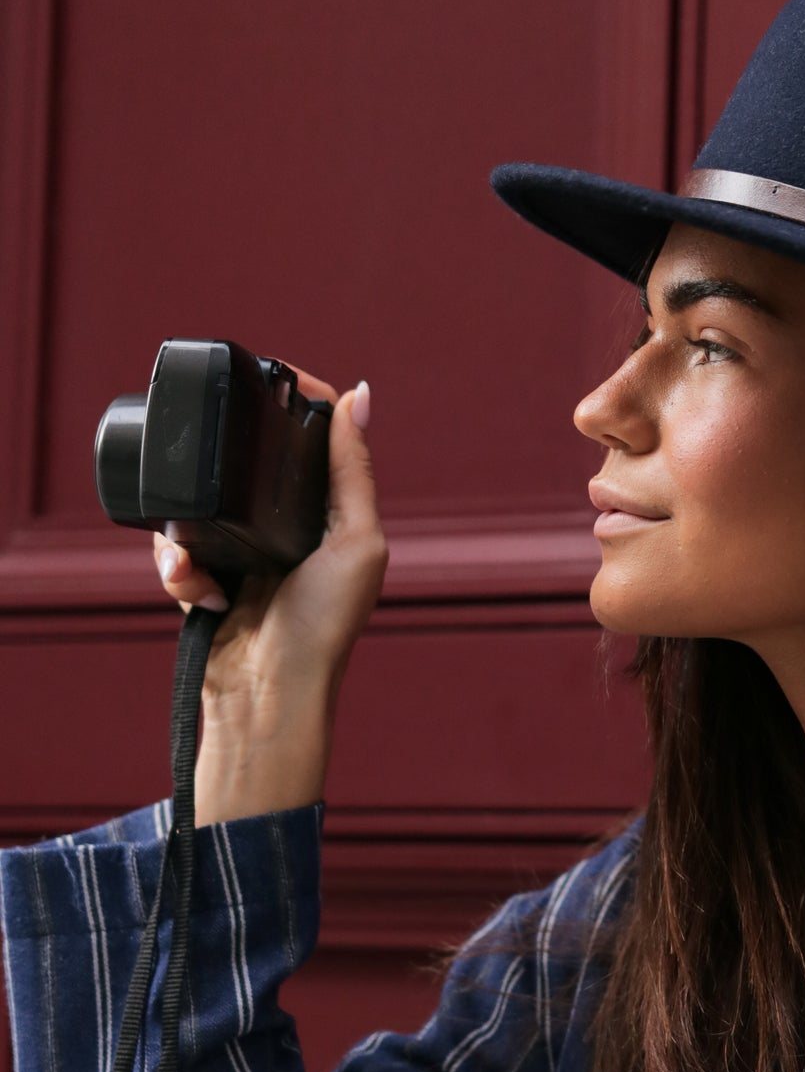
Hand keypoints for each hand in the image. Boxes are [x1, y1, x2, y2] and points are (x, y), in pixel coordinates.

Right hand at [153, 371, 387, 822]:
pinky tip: (199, 593)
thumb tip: (359, 395)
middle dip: (222, 475)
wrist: (267, 696)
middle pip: (246, 470)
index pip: (310, 444)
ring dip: (190, 535)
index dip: (290, 407)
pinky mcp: (209, 583)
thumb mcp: (355, 540)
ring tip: (203, 570)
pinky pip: (177, 552)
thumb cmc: (324, 628)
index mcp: (333, 519)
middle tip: (212, 473)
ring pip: (200, 508)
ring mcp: (246, 558)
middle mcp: (290, 534)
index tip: (268, 375)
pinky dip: (179, 570)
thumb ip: (352, 471)